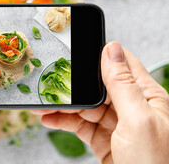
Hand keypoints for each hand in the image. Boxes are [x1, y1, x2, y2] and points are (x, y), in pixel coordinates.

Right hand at [33, 42, 168, 163]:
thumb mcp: (138, 121)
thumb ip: (123, 85)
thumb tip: (111, 49)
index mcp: (146, 96)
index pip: (122, 64)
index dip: (99, 54)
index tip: (76, 49)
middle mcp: (131, 107)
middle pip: (96, 86)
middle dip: (72, 83)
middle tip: (50, 81)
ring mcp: (115, 124)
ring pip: (84, 106)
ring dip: (62, 104)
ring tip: (41, 103)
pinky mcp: (102, 139)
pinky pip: (78, 124)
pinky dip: (62, 121)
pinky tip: (48, 119)